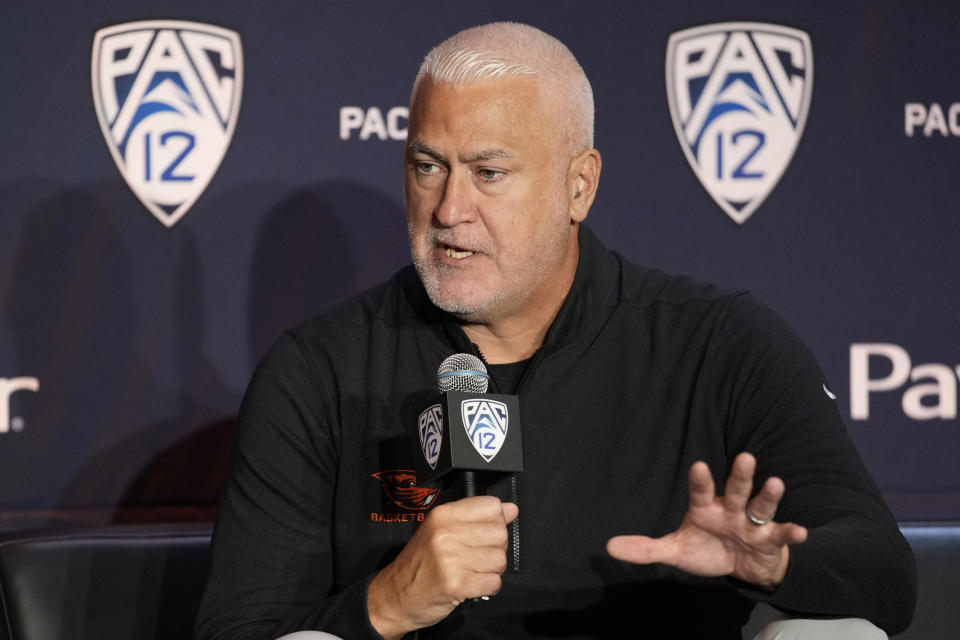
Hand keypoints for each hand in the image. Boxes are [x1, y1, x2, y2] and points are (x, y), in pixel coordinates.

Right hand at [367, 496, 517, 638]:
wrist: (395, 595)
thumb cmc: (420, 564)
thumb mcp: (442, 530)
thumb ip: (477, 517)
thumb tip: (511, 508)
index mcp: (443, 515)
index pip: (492, 505)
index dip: (495, 520)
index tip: (484, 532)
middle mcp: (445, 533)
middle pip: (500, 533)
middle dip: (495, 548)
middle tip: (477, 556)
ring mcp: (450, 559)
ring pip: (500, 559)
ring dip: (491, 570)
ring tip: (472, 571)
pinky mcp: (455, 584)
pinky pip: (494, 582)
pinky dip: (488, 587)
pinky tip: (472, 584)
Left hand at [606, 452, 806, 588]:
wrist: (741, 566)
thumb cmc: (707, 549)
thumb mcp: (675, 551)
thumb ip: (646, 548)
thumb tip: (609, 547)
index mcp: (705, 508)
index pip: (701, 491)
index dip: (700, 479)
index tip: (698, 465)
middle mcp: (730, 509)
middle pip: (735, 488)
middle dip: (740, 475)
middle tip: (745, 457)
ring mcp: (752, 522)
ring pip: (761, 505)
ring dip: (768, 495)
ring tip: (776, 482)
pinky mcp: (771, 539)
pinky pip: (782, 534)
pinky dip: (792, 533)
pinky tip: (801, 531)